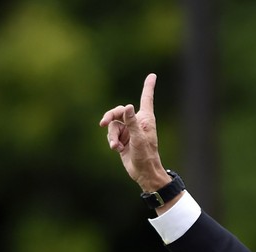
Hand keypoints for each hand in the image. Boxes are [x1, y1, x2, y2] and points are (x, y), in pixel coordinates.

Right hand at [99, 73, 169, 191]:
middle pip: (119, 111)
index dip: (148, 87)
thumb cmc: (146, 155)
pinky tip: (117, 149)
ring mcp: (128, 131)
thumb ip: (132, 122)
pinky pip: (111, 135)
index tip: (152, 75)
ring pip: (113, 125)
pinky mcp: (122, 139)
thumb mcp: (138, 138)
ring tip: (116, 146)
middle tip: (103, 123)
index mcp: (145, 119)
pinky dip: (112, 141)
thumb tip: (129, 106)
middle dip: (110, 116)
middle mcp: (136, 122)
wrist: (143, 172)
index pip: (146, 99)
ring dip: (112, 136)